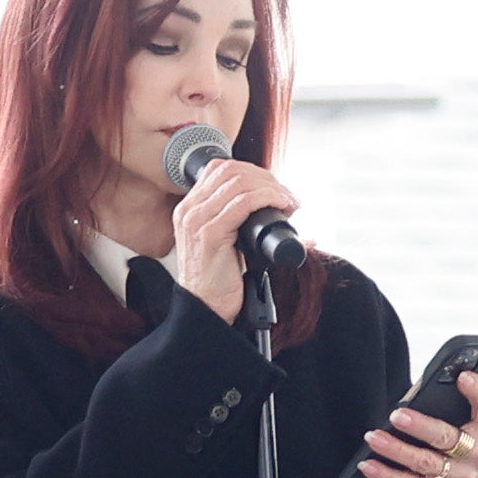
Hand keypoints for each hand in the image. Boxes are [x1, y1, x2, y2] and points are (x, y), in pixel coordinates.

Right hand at [169, 159, 300, 322]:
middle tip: (287, 196)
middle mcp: (189, 210)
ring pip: (239, 183)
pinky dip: (268, 198)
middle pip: (231, 170)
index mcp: (190, 208)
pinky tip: (281, 206)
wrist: (206, 308)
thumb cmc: (221, 279)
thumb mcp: (228, 241)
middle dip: (266, 178)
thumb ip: (239, 220)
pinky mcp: (210, 235)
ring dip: (272, 188)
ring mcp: (197, 220)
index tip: (275, 188)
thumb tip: (280, 206)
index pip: (220, 169)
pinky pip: (243, 203)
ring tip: (289, 202)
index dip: (254, 172)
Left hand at [359, 369, 477, 477]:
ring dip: (397, 450)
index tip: (463, 377)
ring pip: (425, 463)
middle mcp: (477, 454)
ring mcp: (457, 476)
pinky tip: (367, 465)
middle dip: (422, 427)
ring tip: (373, 437)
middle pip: (449, 439)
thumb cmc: (471, 442)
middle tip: (397, 415)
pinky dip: (386, 475)